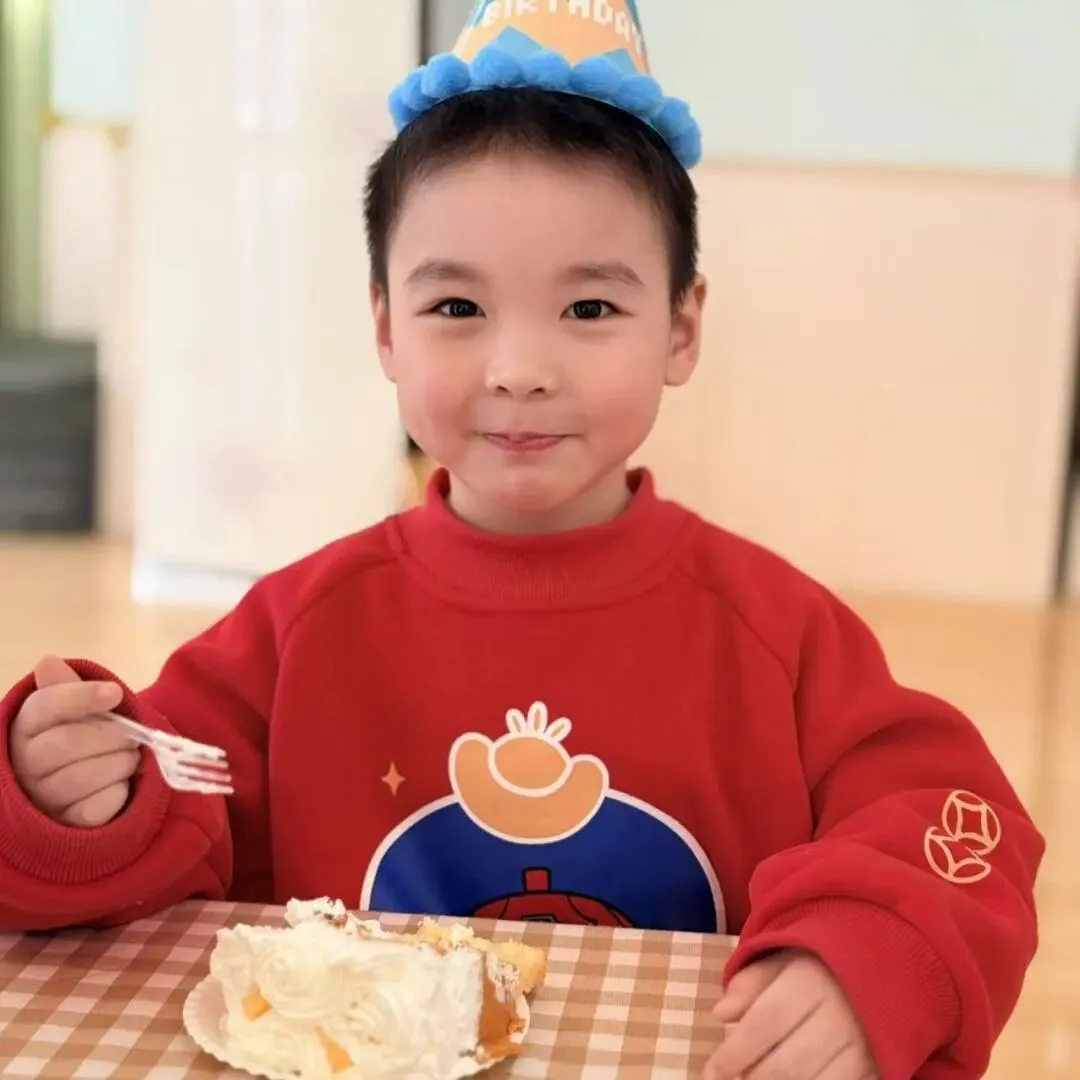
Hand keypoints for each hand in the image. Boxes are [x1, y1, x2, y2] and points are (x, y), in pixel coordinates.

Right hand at [10, 655, 137, 827]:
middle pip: (67, 743)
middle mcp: (25, 764)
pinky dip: (119, 792)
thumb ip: (66, 688)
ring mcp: (43, 798)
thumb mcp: (75, 711)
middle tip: (131, 735)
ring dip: (120, 763)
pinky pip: (96, 808)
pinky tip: (122, 784)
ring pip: (83, 777)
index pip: (45, 707)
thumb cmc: (82, 740)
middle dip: (111, 735)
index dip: (81, 698)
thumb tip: (49, 662)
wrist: (83, 790)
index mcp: (26, 728)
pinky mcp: (66, 825)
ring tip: (130, 758)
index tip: (114, 693)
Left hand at [706, 950, 878, 1079]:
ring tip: (759, 1079)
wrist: (878, 968)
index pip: (766, 1023)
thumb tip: (721, 1013)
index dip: (735, 1053)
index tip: (711, 1072)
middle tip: (736, 1079)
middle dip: (754, 1079)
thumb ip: (749, 984)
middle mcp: (840, 1016)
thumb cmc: (817, 968)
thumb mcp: (780, 961)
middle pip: (789, 1064)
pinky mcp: (876, 1069)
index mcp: (810, 981)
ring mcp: (863, 1047)